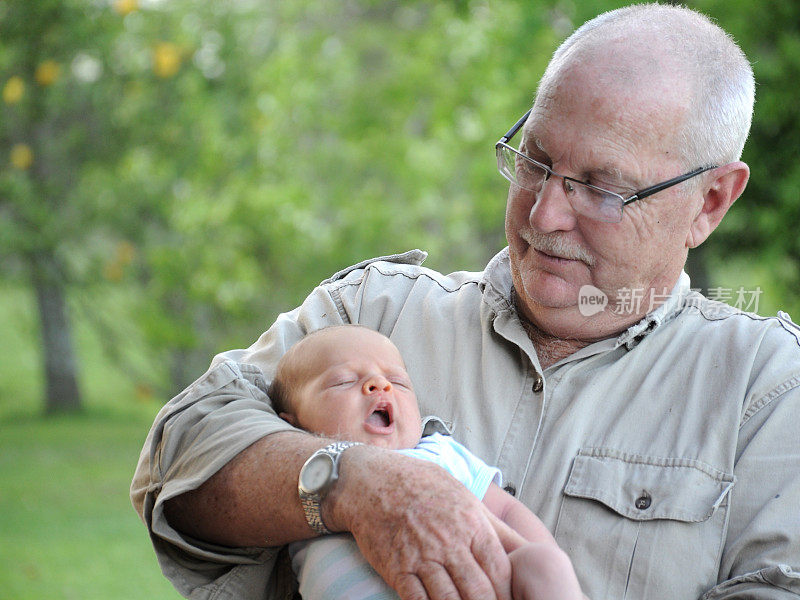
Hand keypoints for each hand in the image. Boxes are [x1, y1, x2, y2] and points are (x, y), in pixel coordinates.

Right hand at [325, 446, 520, 599]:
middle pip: (480, 592)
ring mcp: (421, 556)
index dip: (508, 593)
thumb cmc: (422, 485)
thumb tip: (528, 549)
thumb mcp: (464, 495)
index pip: (500, 571)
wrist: (370, 480)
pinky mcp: (397, 569)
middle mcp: (449, 541)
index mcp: (470, 522)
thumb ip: (496, 526)